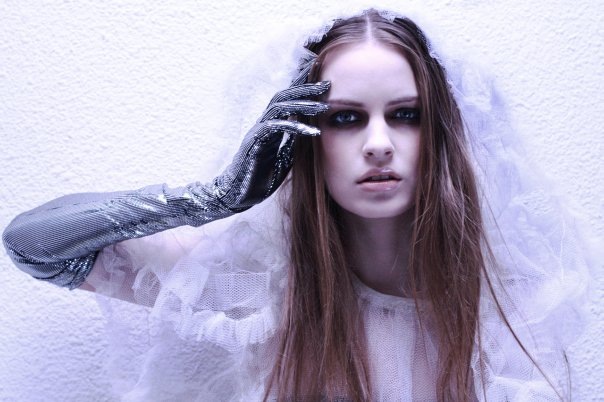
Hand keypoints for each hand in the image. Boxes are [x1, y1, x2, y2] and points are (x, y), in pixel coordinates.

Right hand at [212, 52, 329, 211]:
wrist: (238, 195)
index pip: (287, 100)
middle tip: (327, 84)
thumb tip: (310, 133)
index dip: (303, 87)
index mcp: (271, 125)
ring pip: (280, 108)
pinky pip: (275, 128)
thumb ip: (294, 144)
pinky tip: (313, 132)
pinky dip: (295, 128)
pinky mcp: (254, 143)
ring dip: (303, 105)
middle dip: (306, 88)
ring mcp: (257, 131)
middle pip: (284, 96)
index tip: (323, 81)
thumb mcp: (284, 159)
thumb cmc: (259, 178)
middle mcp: (263, 123)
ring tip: (323, 107)